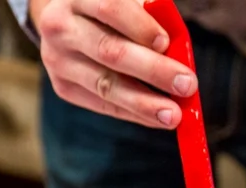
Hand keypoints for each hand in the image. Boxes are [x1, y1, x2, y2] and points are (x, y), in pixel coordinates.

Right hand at [28, 0, 192, 130]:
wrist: (61, 20)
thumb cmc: (105, 7)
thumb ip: (146, 14)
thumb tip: (176, 53)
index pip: (110, 9)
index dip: (139, 26)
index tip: (165, 43)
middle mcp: (61, 28)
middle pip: (109, 51)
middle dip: (152, 70)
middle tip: (186, 84)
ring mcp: (59, 61)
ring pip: (105, 85)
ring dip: (143, 102)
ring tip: (173, 115)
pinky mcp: (63, 87)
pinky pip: (102, 104)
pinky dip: (132, 112)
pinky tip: (155, 118)